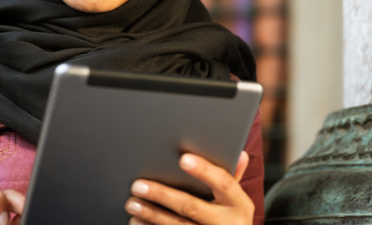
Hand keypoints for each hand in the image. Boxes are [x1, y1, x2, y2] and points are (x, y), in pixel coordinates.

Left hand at [125, 151, 253, 224]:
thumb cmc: (231, 219)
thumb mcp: (237, 200)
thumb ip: (232, 178)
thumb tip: (238, 153)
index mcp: (239, 204)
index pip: (224, 183)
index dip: (204, 170)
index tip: (183, 158)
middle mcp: (227, 223)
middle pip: (191, 207)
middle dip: (163, 195)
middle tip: (138, 185)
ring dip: (151, 214)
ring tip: (132, 204)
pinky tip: (137, 222)